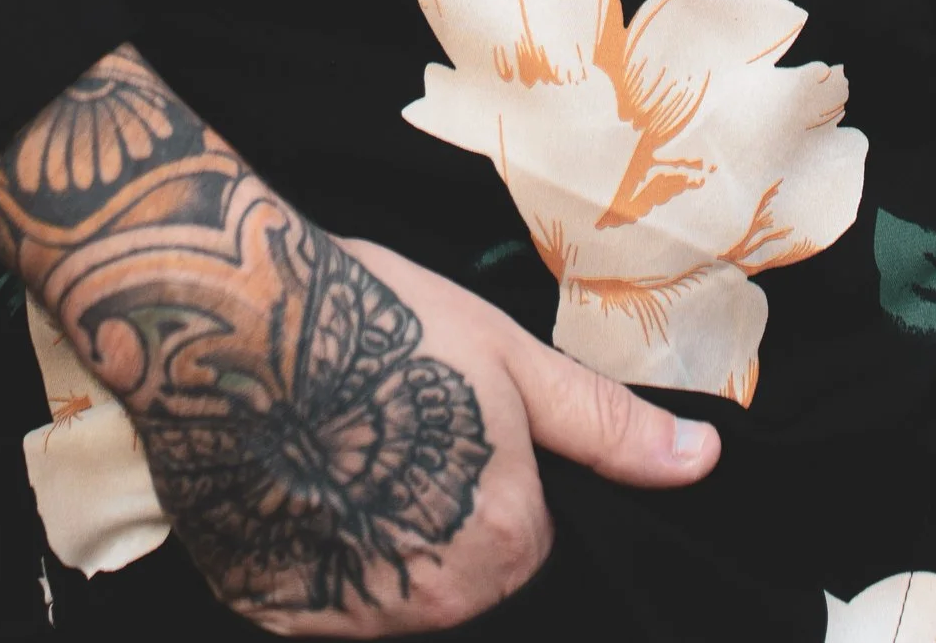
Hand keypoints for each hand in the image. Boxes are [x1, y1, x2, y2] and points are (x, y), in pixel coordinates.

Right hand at [241, 234, 716, 635]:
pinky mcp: (268, 609)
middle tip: (386, 421)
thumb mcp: (510, 356)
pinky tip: (289, 474)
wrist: (233, 323)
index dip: (494, 468)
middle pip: (460, 568)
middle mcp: (431, 602)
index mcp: (504, 543)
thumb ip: (607, 426)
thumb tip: (702, 461)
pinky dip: (307, 548)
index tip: (446, 412)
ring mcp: (344, 615)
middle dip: (436, 507)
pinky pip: (312, 592)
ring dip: (372, 532)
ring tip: (333, 439)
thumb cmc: (378, 322)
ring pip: (388, 584)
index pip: (528, 534)